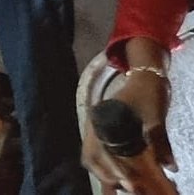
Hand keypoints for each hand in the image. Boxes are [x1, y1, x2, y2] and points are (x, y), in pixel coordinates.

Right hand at [83, 73, 176, 193]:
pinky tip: (120, 175)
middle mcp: (95, 125)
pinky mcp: (104, 131)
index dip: (112, 168)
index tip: (127, 182)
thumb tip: (170, 168)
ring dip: (105, 172)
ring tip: (121, 185)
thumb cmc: (147, 94)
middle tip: (125, 187)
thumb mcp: (156, 118)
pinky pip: (99, 152)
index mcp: (102, 119)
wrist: (146, 77)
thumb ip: (161, 143)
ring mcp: (97, 127)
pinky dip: (108, 165)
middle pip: (90, 156)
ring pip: (92, 155)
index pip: (100, 149)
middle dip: (105, 175)